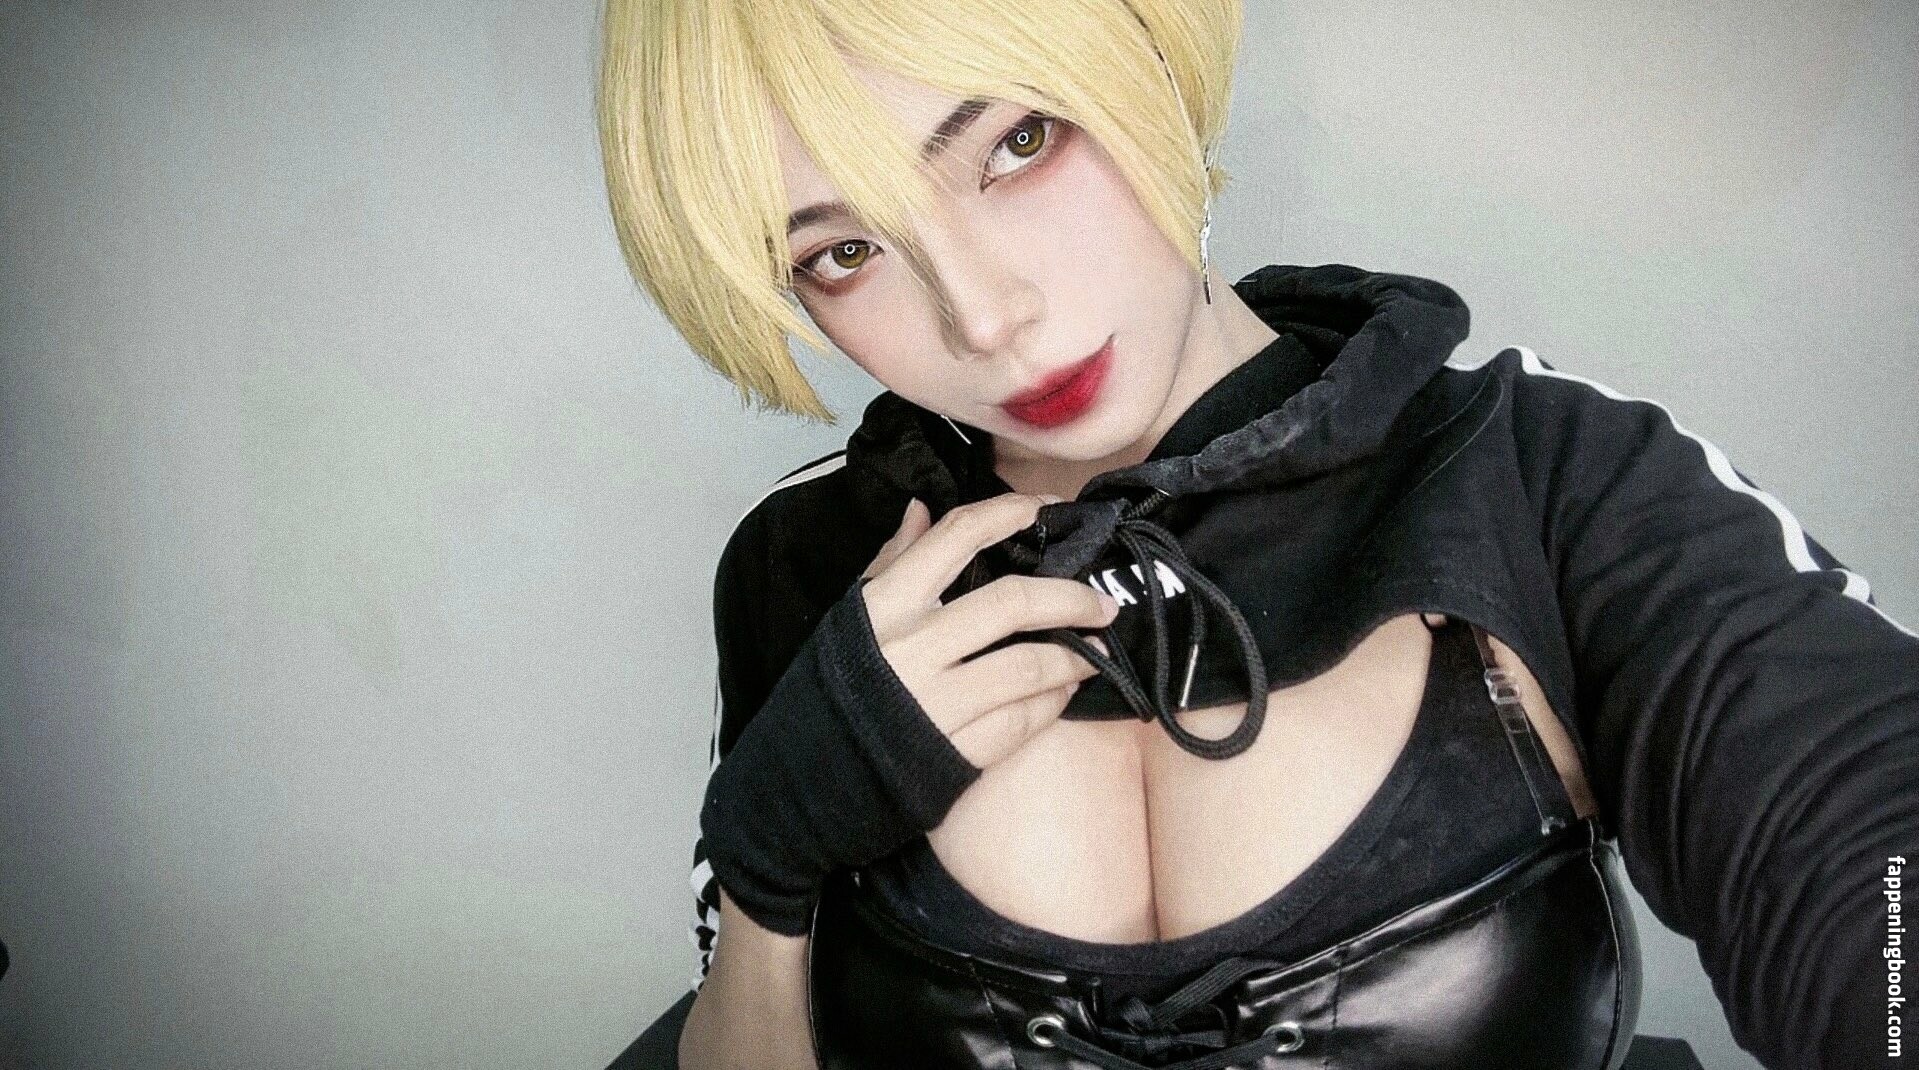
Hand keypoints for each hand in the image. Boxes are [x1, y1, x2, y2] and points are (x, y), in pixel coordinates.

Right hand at [858, 493, 1118, 768]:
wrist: (812, 771)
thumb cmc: (837, 683)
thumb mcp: (855, 613)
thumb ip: (894, 560)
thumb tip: (922, 508)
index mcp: (888, 603)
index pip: (958, 537)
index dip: (1011, 513)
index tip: (1051, 509)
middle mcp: (914, 647)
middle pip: (1011, 603)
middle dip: (1070, 599)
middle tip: (1103, 603)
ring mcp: (937, 702)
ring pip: (1027, 667)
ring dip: (1073, 658)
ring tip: (1096, 652)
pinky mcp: (954, 752)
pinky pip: (1020, 723)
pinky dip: (1050, 704)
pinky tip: (1062, 693)